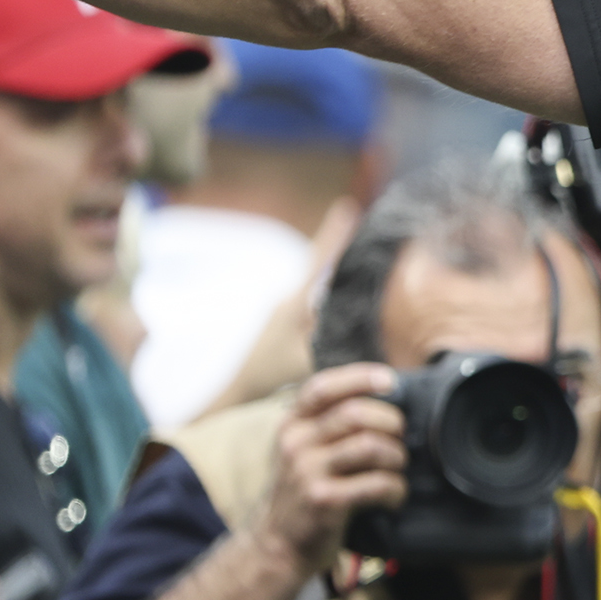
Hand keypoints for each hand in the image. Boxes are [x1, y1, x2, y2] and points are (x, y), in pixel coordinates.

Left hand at [198, 196, 361, 419]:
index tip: (347, 208)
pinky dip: (328, 296)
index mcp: (294, 302)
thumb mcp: (307, 360)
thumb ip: (334, 343)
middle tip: (361, 228)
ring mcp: (285, 311)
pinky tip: (343, 305)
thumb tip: (362, 329)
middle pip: (319, 267)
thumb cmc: (270, 375)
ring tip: (360, 263)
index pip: (317, 260)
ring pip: (316, 286)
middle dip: (339, 248)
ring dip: (334, 274)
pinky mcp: (285, 324)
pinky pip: (313, 303)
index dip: (333, 234)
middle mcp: (289, 300)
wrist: (238, 391)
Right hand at [251, 363, 406, 574]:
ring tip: (397, 467)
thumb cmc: (301, 492)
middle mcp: (296, 444)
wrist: (276, 545)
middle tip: (401, 436)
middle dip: (391, 421)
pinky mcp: (324, 501)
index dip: (360, 377)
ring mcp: (308, 472)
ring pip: (370, 446)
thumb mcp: (300, 451)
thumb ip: (327, 424)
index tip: (390, 380)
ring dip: (396, 455)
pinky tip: (394, 495)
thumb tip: (382, 396)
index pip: (323, 387)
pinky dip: (395, 488)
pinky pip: (376, 484)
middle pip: (355, 413)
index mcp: (292, 424)